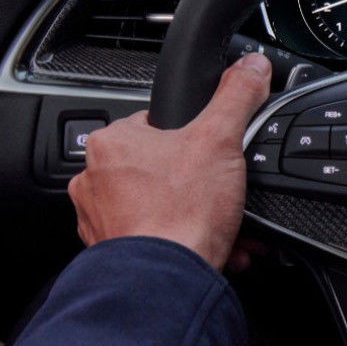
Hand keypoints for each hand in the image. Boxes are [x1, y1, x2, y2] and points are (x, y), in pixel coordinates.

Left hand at [68, 53, 271, 269]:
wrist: (168, 279)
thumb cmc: (181, 212)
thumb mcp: (221, 138)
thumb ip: (237, 96)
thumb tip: (251, 66)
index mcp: (112, 144)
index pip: (158, 124)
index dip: (195, 138)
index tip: (215, 154)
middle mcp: (95, 181)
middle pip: (163, 168)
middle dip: (199, 182)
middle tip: (223, 191)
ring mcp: (101, 220)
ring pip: (160, 205)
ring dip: (195, 214)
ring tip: (222, 222)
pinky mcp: (114, 252)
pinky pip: (156, 238)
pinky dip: (185, 240)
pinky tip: (212, 245)